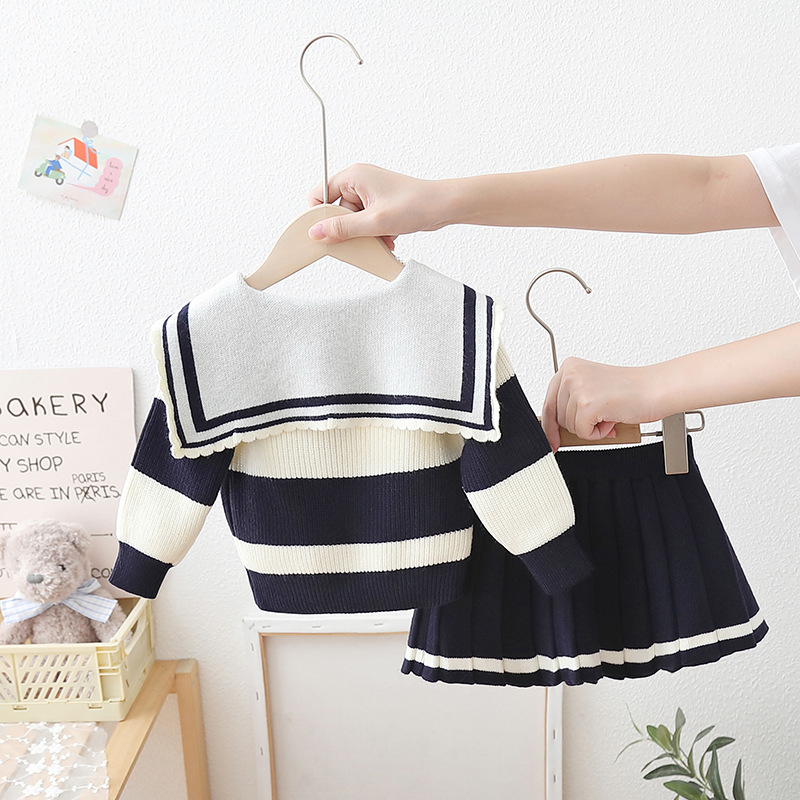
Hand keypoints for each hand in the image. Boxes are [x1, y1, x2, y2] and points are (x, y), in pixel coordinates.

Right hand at [307, 163, 449, 247]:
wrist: (444, 206)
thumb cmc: (415, 204)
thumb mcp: (374, 222)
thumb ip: (342, 228)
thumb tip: (316, 233)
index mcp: (353, 176)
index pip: (319, 194)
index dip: (319, 215)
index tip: (326, 233)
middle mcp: (360, 181)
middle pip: (337, 210)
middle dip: (349, 229)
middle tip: (362, 238)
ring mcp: (371, 192)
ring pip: (353, 219)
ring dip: (364, 234)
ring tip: (381, 238)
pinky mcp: (380, 203)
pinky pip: (366, 221)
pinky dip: (374, 232)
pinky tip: (388, 237)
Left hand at [541, 357, 659, 450]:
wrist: (656, 389)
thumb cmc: (631, 391)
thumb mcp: (592, 389)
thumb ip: (572, 402)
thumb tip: (554, 429)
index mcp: (569, 367)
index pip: (548, 402)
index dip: (549, 425)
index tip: (551, 440)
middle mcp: (570, 374)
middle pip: (557, 417)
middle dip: (578, 424)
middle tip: (602, 416)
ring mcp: (577, 388)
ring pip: (570, 427)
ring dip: (591, 428)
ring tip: (609, 413)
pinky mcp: (587, 404)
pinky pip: (583, 433)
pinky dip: (598, 433)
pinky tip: (612, 419)